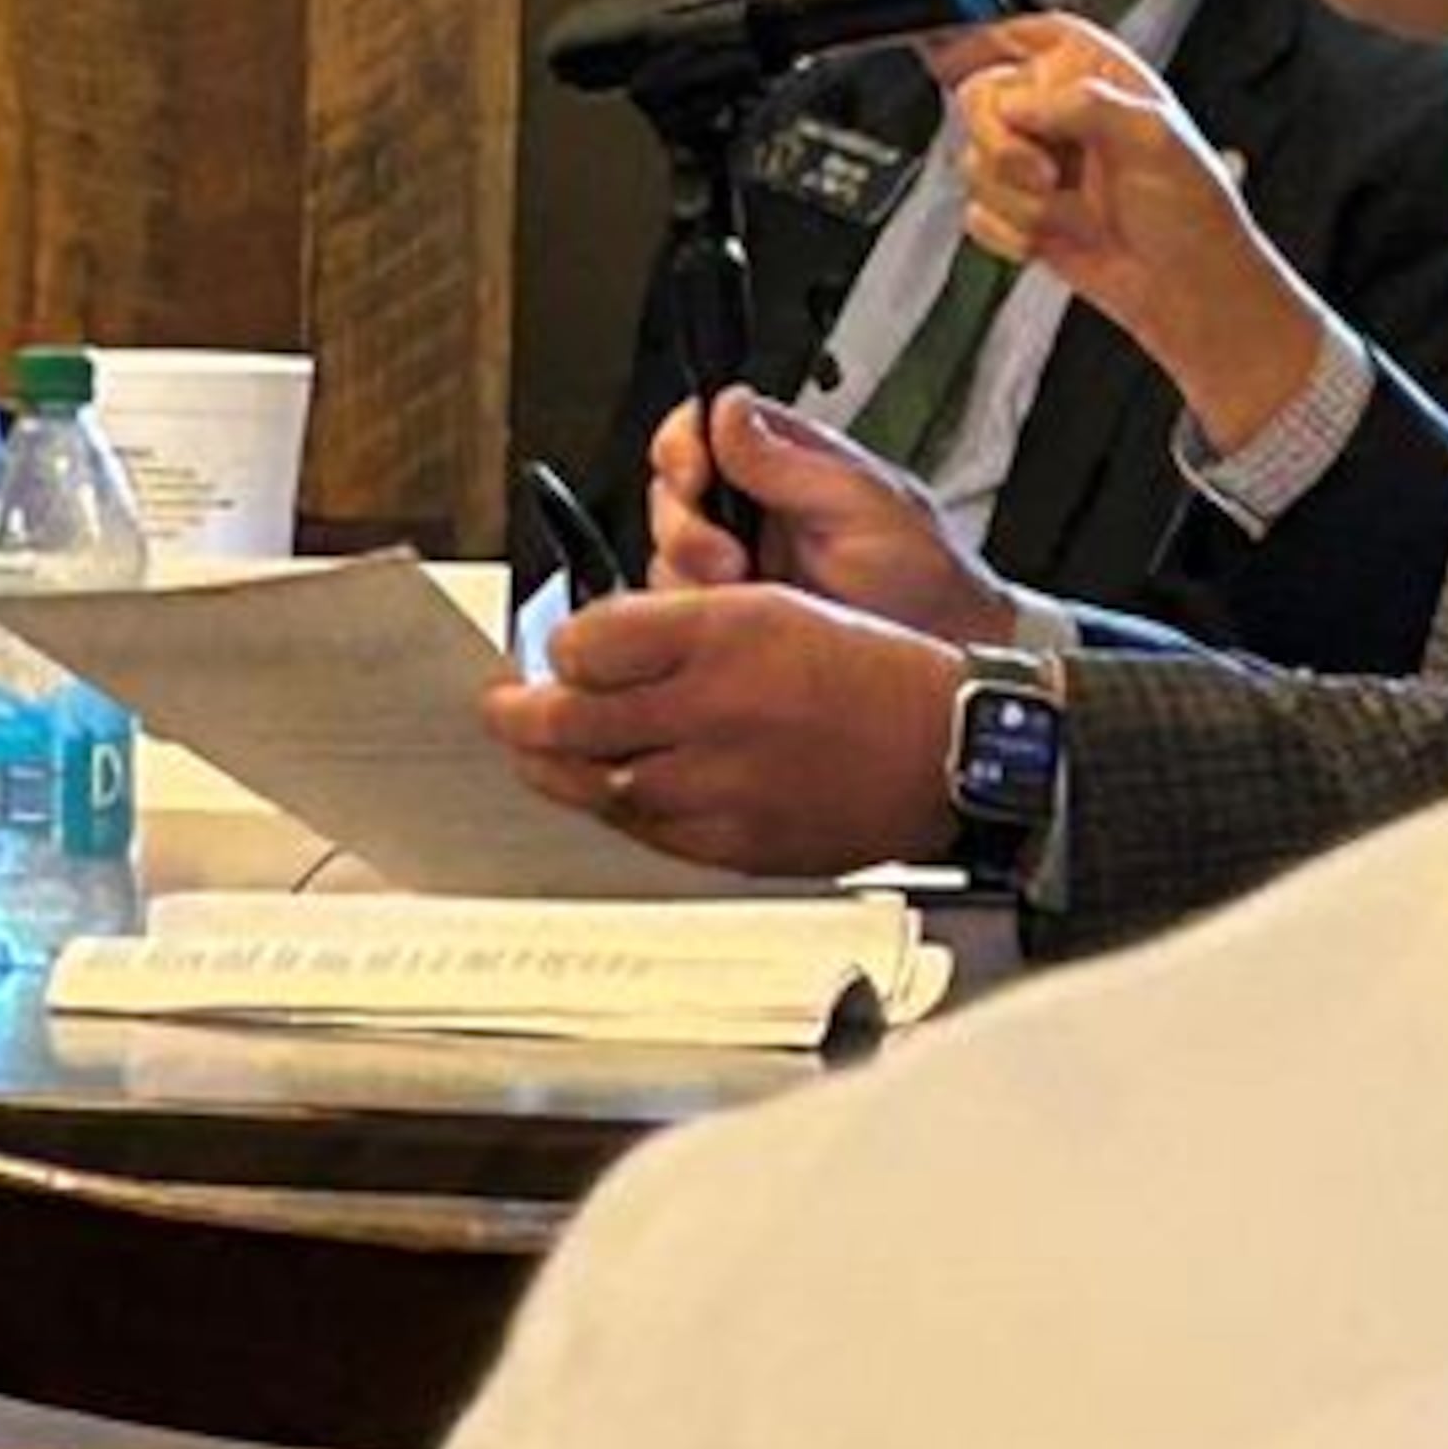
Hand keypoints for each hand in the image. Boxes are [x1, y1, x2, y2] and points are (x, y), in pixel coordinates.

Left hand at [481, 585, 960, 877]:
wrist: (947, 751)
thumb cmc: (870, 672)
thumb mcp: (772, 604)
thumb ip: (677, 625)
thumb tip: (595, 649)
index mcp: (724, 632)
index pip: (587, 643)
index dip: (557, 649)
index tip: (552, 652)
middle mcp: (715, 707)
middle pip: (570, 720)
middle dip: (518, 716)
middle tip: (500, 710)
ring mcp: (722, 784)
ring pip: (597, 784)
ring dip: (553, 769)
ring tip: (534, 755)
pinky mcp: (737, 844)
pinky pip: (646, 832)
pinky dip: (616, 811)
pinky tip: (609, 793)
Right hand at [645, 390, 1020, 644]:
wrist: (947, 653)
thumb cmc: (925, 575)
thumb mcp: (862, 504)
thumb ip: (787, 460)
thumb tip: (730, 404)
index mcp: (785, 461)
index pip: (702, 428)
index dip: (682, 446)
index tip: (694, 474)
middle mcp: (753, 507)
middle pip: (671, 491)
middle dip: (683, 524)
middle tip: (725, 559)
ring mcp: (738, 564)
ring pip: (667, 554)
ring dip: (689, 575)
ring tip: (743, 592)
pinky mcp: (732, 617)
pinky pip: (681, 609)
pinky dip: (694, 616)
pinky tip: (734, 622)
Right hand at [956, 16, 1330, 450]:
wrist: (1186, 291)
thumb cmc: (1192, 214)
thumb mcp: (1154, 139)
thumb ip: (1085, 104)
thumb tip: (1019, 101)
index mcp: (1096, 77)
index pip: (1030, 35)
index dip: (989, 37)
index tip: (959, 56)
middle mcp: (1060, 115)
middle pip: (980, 99)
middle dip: (1001, 143)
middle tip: (1044, 172)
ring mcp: (1037, 166)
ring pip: (974, 162)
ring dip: (1017, 199)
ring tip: (1070, 212)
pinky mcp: (1021, 214)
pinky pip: (976, 214)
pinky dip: (1010, 233)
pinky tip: (1055, 238)